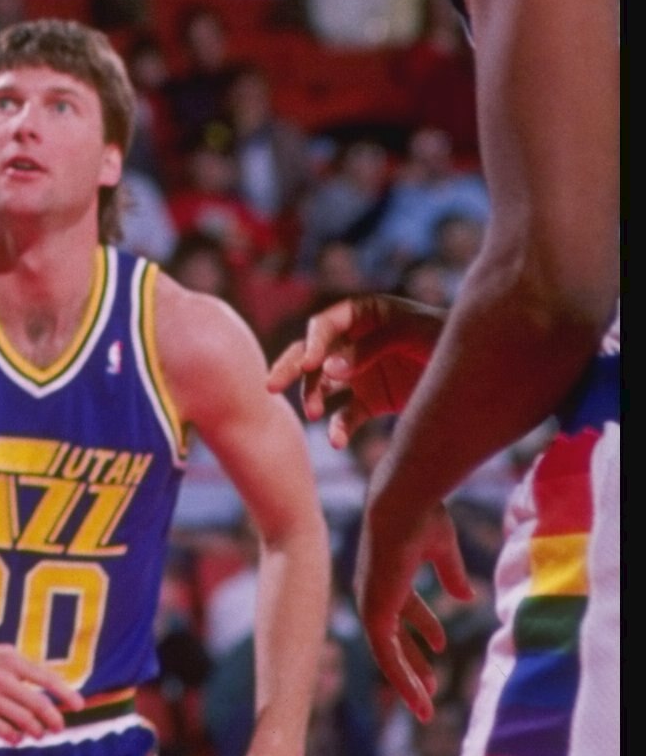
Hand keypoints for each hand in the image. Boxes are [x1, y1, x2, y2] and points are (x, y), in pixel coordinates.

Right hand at [0, 633, 73, 741]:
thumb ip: (20, 667)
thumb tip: (46, 683)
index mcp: (9, 660)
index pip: (46, 678)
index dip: (66, 693)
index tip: (79, 706)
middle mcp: (2, 677)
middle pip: (39, 705)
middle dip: (54, 720)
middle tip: (58, 728)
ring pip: (24, 722)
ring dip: (36, 732)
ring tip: (37, 733)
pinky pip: (4, 731)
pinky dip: (15, 738)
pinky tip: (16, 738)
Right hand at [267, 294, 442, 446]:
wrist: (484, 372)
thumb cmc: (447, 339)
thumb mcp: (412, 333)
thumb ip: (370, 348)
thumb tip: (326, 369)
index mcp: (364, 313)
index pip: (326, 324)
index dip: (314, 342)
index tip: (309, 365)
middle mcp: (355, 342)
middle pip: (312, 352)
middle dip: (291, 367)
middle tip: (272, 386)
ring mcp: (361, 372)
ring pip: (323, 384)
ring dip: (313, 398)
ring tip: (314, 415)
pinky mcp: (371, 401)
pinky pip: (347, 414)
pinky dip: (338, 427)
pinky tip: (337, 442)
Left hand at [353, 487, 473, 719]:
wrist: (402, 502)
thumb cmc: (422, 515)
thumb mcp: (442, 549)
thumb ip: (450, 573)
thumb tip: (465, 598)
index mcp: (388, 573)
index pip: (402, 608)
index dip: (422, 626)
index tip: (440, 643)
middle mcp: (374, 589)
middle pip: (391, 635)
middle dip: (411, 659)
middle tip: (430, 683)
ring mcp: (371, 602)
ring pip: (386, 653)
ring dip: (406, 681)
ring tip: (425, 707)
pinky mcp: (373, 612)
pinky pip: (385, 655)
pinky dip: (400, 678)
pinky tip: (418, 696)